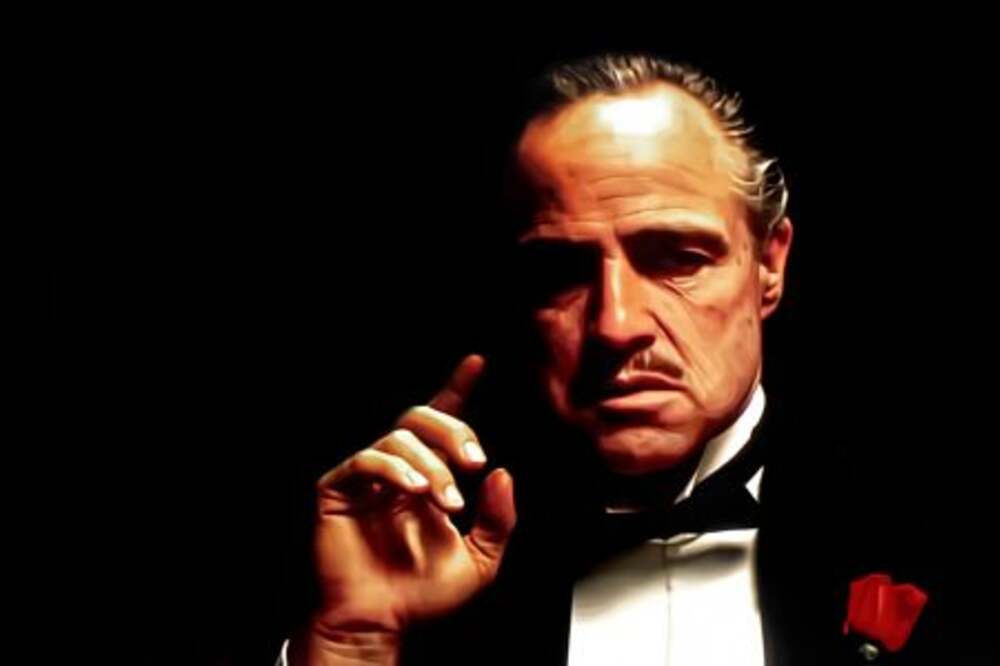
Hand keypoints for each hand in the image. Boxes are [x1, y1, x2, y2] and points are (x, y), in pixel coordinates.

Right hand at [308, 354, 515, 642]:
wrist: (380, 623)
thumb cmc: (422, 596)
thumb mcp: (481, 560)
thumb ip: (499, 519)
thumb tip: (504, 475)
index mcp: (430, 477)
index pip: (443, 424)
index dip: (457, 388)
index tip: (476, 363)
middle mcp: (399, 470)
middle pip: (420, 417)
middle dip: (452, 430)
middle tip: (473, 461)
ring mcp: (367, 478)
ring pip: (398, 438)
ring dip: (430, 464)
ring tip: (445, 499)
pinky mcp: (338, 488)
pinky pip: (366, 459)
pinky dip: (394, 469)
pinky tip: (413, 490)